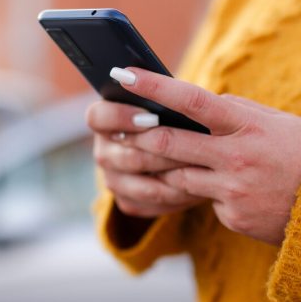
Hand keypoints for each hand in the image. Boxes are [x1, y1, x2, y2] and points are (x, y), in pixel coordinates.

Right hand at [85, 100, 207, 218]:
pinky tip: (200, 188)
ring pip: (141, 185)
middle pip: (127, 156)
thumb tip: (177, 97)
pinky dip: (177, 197)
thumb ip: (164, 98)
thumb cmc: (173, 113)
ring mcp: (113, 179)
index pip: (98, 117)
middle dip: (162, 153)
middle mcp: (103, 151)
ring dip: (174, 177)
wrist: (181, 146)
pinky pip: (151, 204)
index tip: (151, 116)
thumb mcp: (167, 101)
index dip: (121, 117)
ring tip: (203, 168)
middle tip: (193, 146)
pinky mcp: (127, 201)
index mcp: (102, 119)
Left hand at [105, 67, 300, 245]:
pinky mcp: (231, 216)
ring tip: (156, 157)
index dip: (153, 87)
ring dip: (164, 167)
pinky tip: (225, 188)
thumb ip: (234, 111)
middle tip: (116, 128)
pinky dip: (203, 192)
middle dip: (138, 135)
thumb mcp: (273, 122)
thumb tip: (193, 101)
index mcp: (246, 125)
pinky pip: (202, 200)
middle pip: (169, 142)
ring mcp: (232, 190)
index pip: (190, 100)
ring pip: (177, 175)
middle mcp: (236, 157)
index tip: (124, 74)